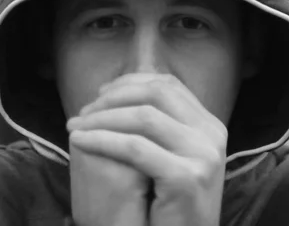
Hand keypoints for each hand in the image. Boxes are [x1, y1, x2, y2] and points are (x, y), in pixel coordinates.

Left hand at [67, 73, 227, 225]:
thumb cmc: (171, 206)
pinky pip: (134, 148)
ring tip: (75, 128)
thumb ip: (160, 128)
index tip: (100, 94)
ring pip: (143, 117)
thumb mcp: (174, 158)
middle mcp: (212, 135)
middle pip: (156, 94)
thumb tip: (119, 94)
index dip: (129, 83)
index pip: (168, 85)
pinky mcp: (186, 177)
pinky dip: (101, 140)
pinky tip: (80, 143)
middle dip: (113, 98)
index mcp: (210, 126)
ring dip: (101, 118)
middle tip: (83, 112)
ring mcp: (203, 155)